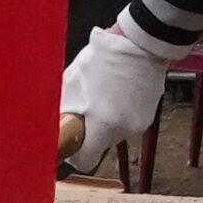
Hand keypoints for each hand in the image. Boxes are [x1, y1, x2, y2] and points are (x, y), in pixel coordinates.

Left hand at [61, 0, 192, 161]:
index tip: (72, 139)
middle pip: (100, 145)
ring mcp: (139, 124)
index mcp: (103, 125)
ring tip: (104, 93)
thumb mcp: (73, 79)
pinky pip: (127, 121)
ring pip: (114, 133)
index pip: (84, 161)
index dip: (75, 152)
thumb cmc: (106, 56)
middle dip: (91, 130)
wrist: (142, 41)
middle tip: (86, 107)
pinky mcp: (148, 115)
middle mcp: (123, 130)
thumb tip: (54, 123)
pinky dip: (121, 111)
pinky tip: (118, 90)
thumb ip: (64, 107)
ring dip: (107, 120)